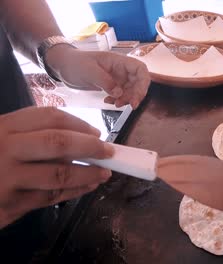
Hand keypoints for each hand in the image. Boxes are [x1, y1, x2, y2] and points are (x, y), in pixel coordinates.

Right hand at [0, 107, 114, 227]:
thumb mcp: (1, 138)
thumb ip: (30, 134)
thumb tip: (80, 135)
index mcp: (3, 127)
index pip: (48, 117)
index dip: (79, 124)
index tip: (96, 131)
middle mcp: (4, 150)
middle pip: (57, 143)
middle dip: (90, 146)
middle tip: (109, 151)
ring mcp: (6, 179)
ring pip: (58, 175)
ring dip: (88, 174)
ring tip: (104, 173)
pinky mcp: (9, 206)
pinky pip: (50, 198)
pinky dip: (74, 193)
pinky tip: (87, 187)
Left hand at [46, 45, 150, 108]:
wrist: (63, 66)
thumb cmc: (74, 63)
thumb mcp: (89, 71)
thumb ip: (105, 82)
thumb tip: (120, 94)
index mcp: (119, 61)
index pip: (140, 69)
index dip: (144, 83)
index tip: (138, 97)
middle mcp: (121, 69)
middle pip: (138, 82)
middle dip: (135, 95)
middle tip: (129, 106)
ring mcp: (117, 78)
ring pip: (131, 90)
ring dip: (127, 99)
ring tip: (114, 104)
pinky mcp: (112, 86)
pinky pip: (121, 95)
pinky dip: (118, 100)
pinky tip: (108, 102)